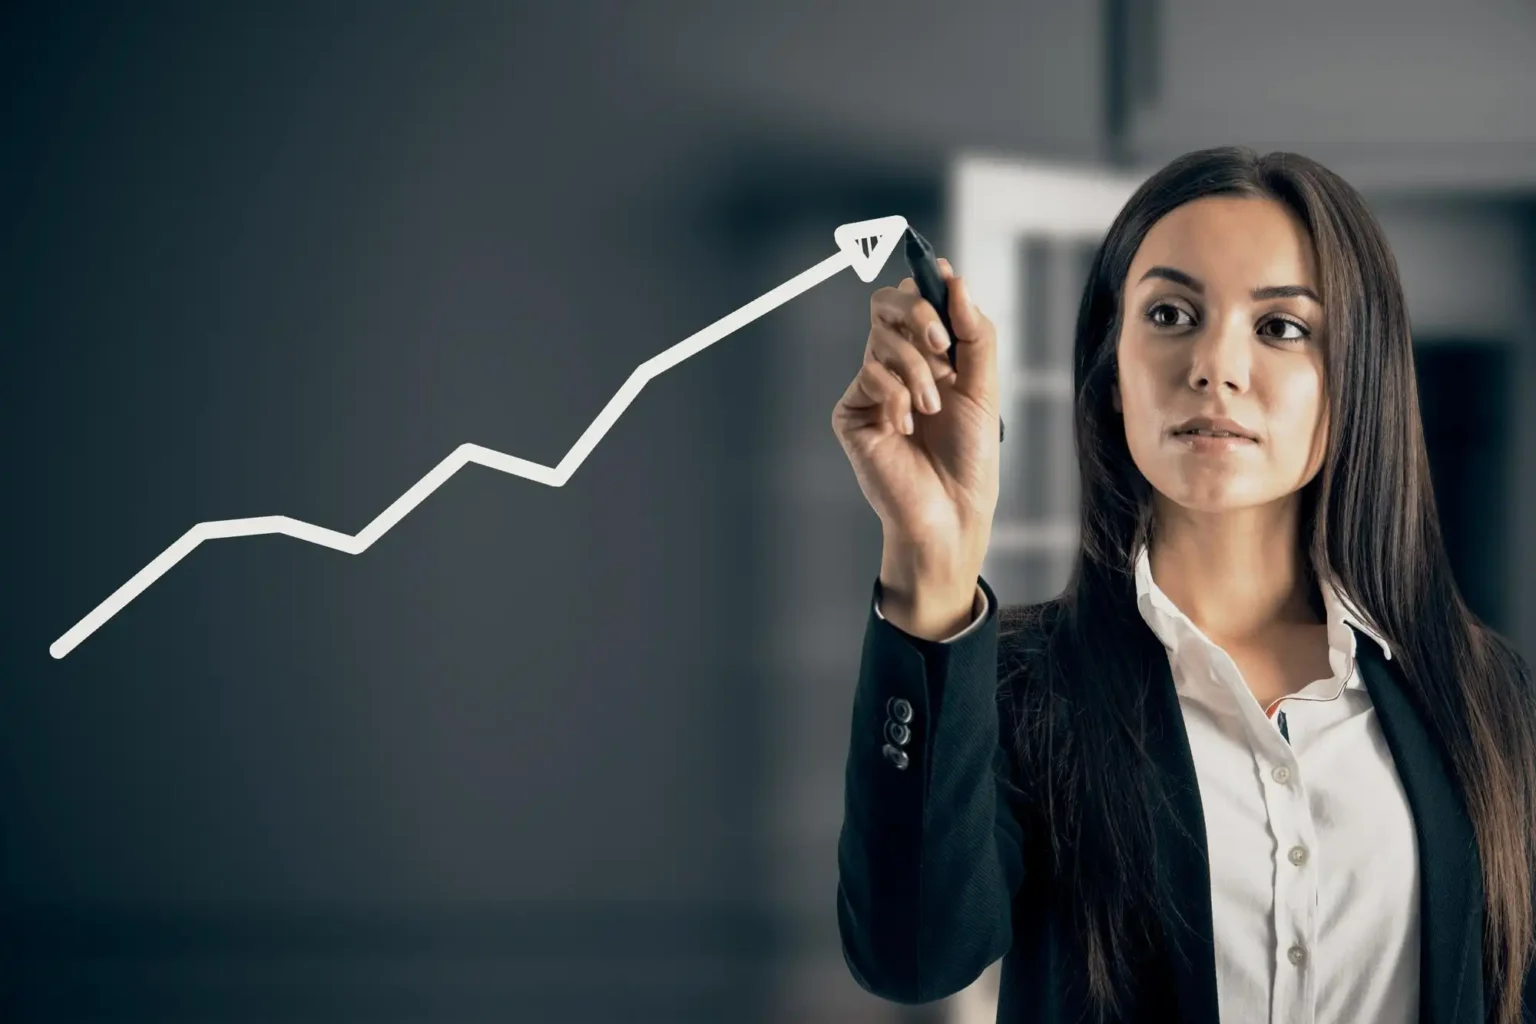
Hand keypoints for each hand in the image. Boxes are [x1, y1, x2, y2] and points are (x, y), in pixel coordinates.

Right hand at [831, 258, 1000, 575]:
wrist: (951, 511)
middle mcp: (897, 365)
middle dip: (917, 314)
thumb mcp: (984, 387)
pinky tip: (905, 427)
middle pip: (887, 304)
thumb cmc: (970, 457)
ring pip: (881, 340)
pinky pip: (868, 376)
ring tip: (933, 408)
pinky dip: (894, 397)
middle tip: (940, 344)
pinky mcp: (852, 412)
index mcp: (930, 356)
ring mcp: (872, 388)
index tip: (944, 280)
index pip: (916, 300)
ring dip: (915, 371)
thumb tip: (956, 279)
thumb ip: (973, 333)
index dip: (927, 286)